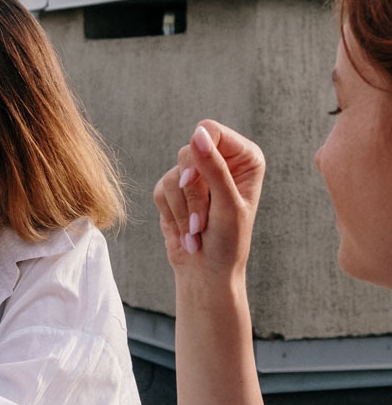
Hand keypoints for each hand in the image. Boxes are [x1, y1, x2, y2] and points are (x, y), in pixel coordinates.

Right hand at [153, 120, 265, 279]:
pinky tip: (186, 232)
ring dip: (182, 210)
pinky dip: (172, 214)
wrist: (207, 272)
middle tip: (201, 220)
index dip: (198, 153)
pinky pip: (160, 189)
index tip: (192, 180)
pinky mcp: (174, 190)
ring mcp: (196, 176)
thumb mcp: (227, 204)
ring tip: (197, 232)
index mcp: (244, 157)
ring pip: (172, 175)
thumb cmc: (228, 242)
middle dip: (191, 192)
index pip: (211, 131)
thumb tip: (197, 134)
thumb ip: (213, 168)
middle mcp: (220, 161)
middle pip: (187, 153)